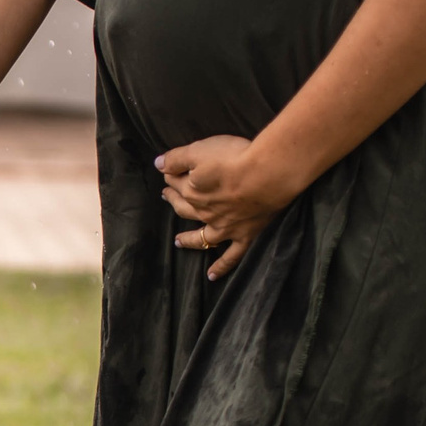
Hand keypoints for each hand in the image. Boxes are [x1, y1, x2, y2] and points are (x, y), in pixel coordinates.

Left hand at [157, 135, 306, 279]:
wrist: (267, 174)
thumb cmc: (234, 157)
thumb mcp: (199, 150)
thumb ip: (177, 158)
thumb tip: (159, 164)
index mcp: (192, 191)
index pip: (176, 182)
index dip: (171, 174)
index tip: (168, 171)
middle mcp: (205, 212)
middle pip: (184, 207)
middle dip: (174, 200)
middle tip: (166, 195)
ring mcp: (224, 227)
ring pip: (201, 237)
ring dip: (188, 239)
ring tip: (177, 241)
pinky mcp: (245, 236)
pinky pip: (231, 256)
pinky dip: (221, 267)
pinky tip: (211, 276)